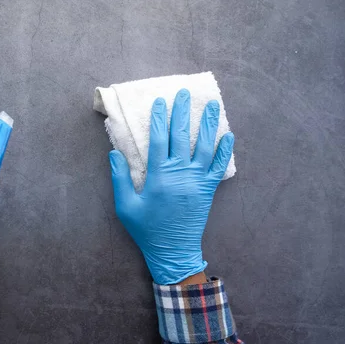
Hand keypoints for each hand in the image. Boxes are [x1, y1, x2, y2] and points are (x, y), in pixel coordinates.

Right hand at [109, 89, 233, 284]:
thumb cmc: (146, 228)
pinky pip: (219, 167)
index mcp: (158, 175)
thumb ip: (119, 178)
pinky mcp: (208, 189)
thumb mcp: (125, 206)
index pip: (159, 139)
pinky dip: (226, 150)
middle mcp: (180, 173)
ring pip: (205, 146)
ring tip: (211, 105)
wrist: (172, 250)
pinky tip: (229, 135)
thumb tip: (114, 153)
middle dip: (183, 112)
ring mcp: (197, 180)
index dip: (159, 118)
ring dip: (208, 124)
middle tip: (184, 93)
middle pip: (182, 136)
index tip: (160, 101)